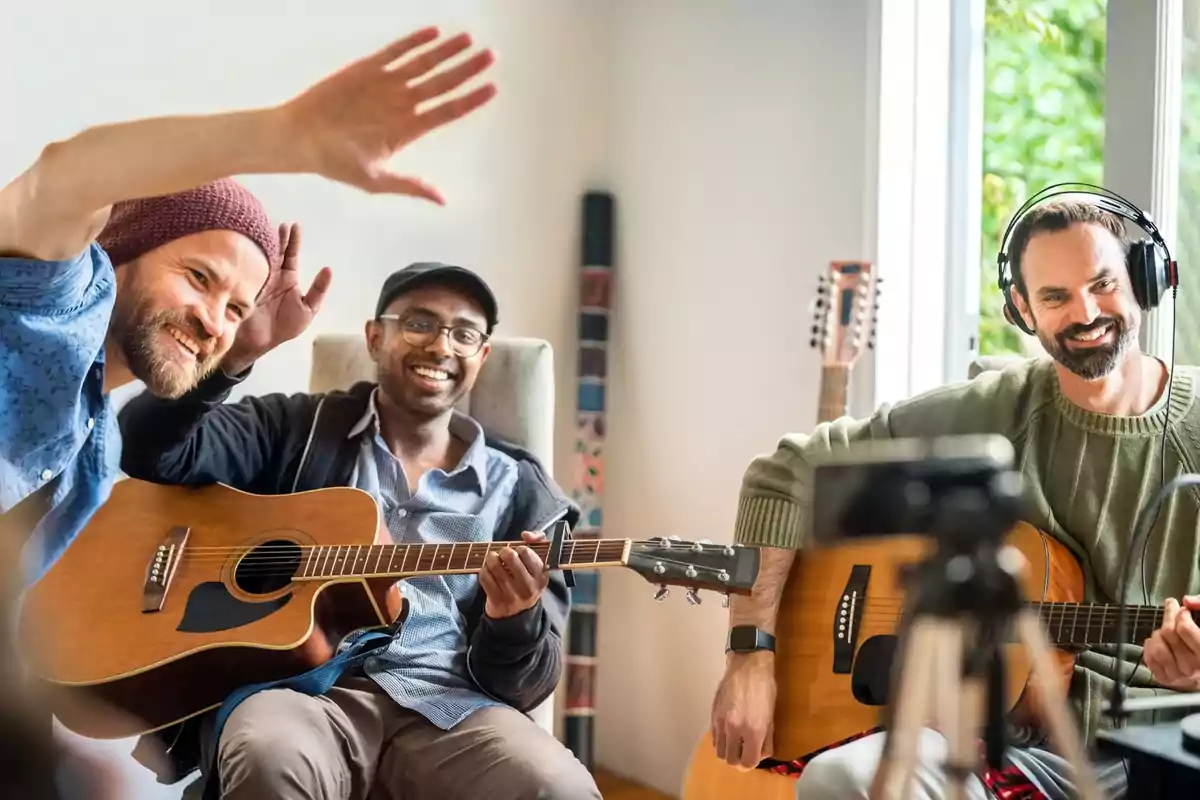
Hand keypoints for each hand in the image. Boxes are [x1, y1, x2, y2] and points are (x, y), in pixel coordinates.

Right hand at [222, 222, 330, 374]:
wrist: (262, 341)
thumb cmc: (285, 327)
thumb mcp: (308, 309)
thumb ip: (318, 290)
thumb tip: (328, 269)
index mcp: (287, 278)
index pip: (290, 254)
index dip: (292, 241)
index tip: (294, 226)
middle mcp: (271, 275)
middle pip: (274, 250)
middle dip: (276, 236)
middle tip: (278, 223)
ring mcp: (256, 277)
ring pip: (260, 255)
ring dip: (261, 242)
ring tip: (263, 227)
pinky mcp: (242, 284)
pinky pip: (245, 267)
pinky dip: (246, 255)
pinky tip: (247, 244)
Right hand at [278, 26, 496, 202]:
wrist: (299, 139)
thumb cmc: (334, 163)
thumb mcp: (375, 180)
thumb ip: (409, 185)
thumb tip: (442, 199)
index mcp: (407, 129)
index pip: (447, 111)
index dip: (471, 99)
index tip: (493, 88)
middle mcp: (401, 104)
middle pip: (443, 84)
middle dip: (467, 69)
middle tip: (491, 56)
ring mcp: (386, 85)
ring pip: (423, 64)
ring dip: (446, 52)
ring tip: (468, 39)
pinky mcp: (366, 70)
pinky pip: (395, 53)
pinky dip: (413, 42)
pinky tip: (433, 33)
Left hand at [479, 531, 549, 618]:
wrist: (518, 613)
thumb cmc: (527, 581)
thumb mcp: (539, 564)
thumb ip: (539, 541)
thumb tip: (525, 534)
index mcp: (541, 576)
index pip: (526, 551)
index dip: (519, 548)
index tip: (518, 553)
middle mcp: (528, 586)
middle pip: (509, 556)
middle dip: (503, 551)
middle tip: (503, 555)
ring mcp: (511, 595)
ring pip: (494, 565)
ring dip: (491, 559)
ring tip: (493, 561)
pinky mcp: (496, 600)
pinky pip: (484, 576)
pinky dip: (484, 570)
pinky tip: (488, 572)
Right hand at [711, 650, 776, 768]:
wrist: (748, 665)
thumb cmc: (764, 687)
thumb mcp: (772, 716)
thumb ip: (767, 738)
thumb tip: (762, 753)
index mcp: (753, 730)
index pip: (748, 762)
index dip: (751, 763)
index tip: (754, 757)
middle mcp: (735, 729)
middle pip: (731, 760)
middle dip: (739, 760)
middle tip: (744, 752)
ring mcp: (721, 721)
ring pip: (719, 751)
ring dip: (728, 751)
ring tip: (735, 743)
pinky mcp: (713, 714)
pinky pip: (714, 737)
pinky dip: (720, 740)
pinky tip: (728, 733)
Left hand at [1144, 595, 1199, 690]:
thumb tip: (1187, 601)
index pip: (1185, 629)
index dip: (1181, 614)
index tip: (1183, 610)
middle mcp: (1193, 667)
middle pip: (1169, 633)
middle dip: (1169, 617)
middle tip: (1171, 610)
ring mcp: (1177, 675)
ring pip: (1156, 645)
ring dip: (1158, 633)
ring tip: (1166, 631)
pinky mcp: (1165, 679)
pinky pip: (1149, 657)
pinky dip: (1150, 646)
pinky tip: (1159, 642)